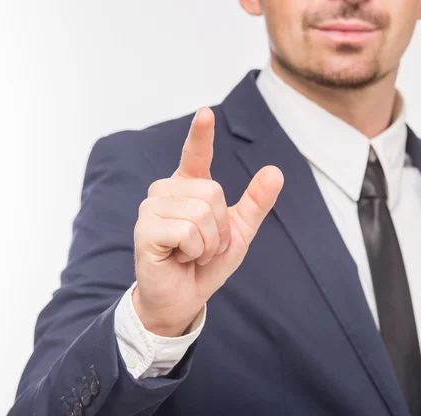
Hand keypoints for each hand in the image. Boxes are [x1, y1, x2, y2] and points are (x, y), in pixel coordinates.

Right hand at [132, 107, 283, 336]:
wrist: (185, 298)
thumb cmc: (206, 263)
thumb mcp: (238, 232)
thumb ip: (255, 203)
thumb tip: (275, 171)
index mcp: (189, 188)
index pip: (195, 155)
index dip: (200, 134)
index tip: (206, 112)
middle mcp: (167, 192)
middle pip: (212, 192)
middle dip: (220, 229)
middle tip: (205, 247)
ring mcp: (152, 209)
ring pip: (200, 213)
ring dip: (207, 244)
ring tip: (191, 253)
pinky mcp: (145, 229)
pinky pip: (186, 231)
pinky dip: (194, 251)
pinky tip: (180, 258)